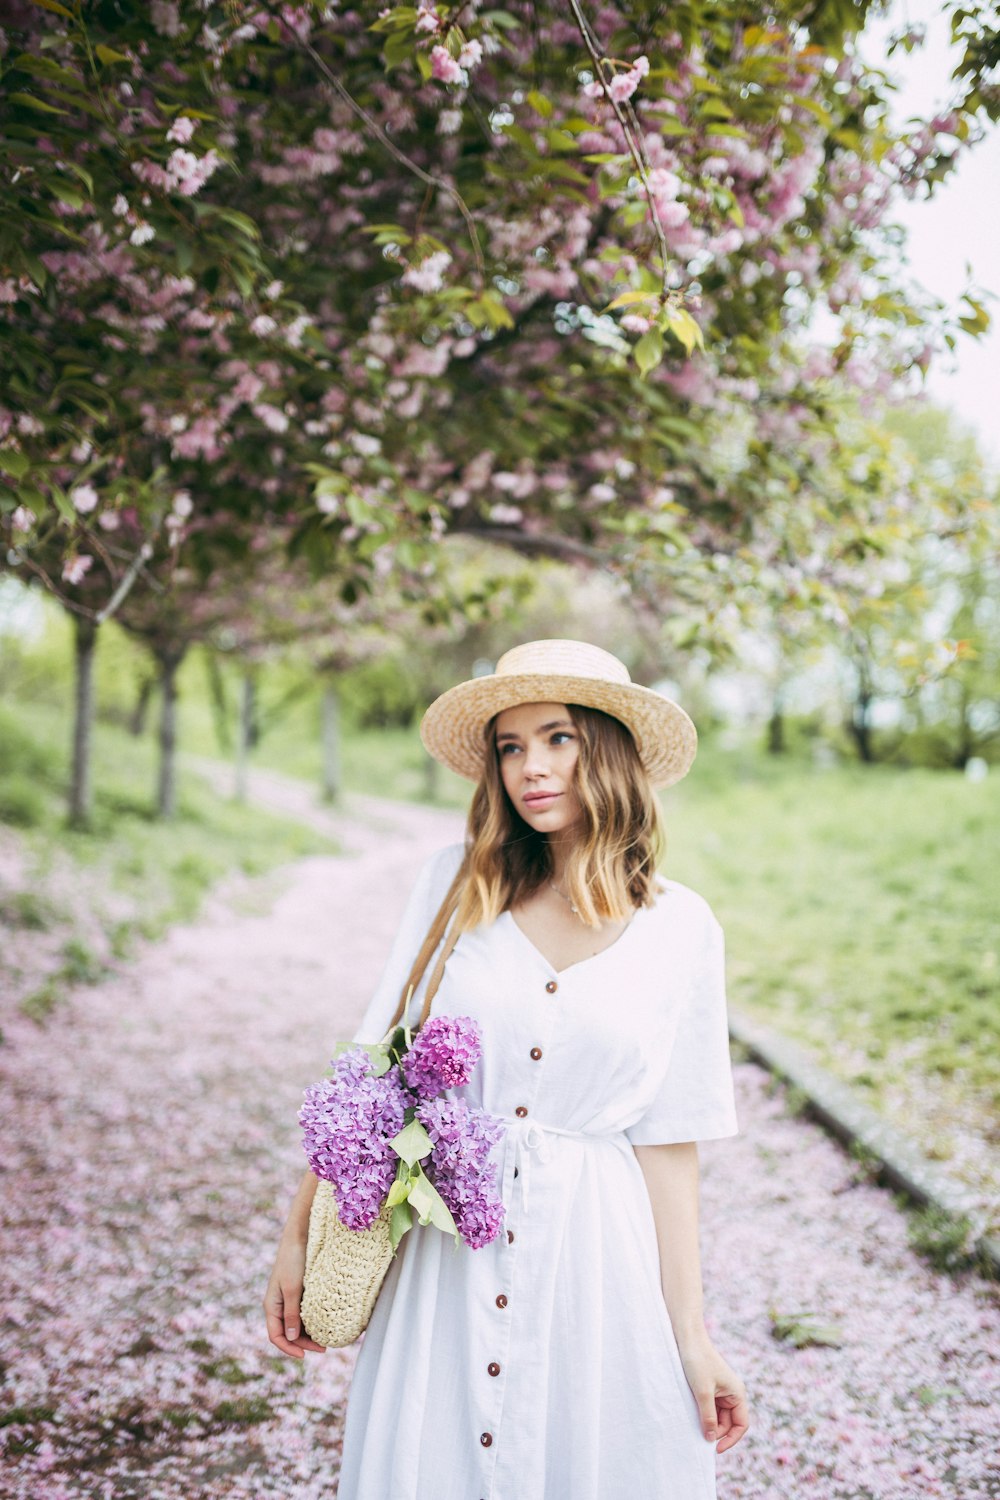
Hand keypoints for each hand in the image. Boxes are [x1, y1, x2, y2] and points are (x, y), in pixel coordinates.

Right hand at [263, 1235, 327, 1360]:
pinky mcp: (300, 1291)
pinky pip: (305, 1312)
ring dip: (310, 1333)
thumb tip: (292, 1338)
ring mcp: (289, 1298)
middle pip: (289, 1332)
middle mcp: (279, 1304)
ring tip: (327, 1338)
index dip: (289, 1348)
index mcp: (271, 1305)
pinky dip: (313, 1320)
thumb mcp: (293, 1289)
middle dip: (304, 1342)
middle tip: (324, 1348)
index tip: (305, 1355)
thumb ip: (292, 1314)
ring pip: (298, 1323)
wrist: (300, 1235)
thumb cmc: (293, 1260)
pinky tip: (326, 1322)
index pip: (276, 1336)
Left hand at [677, 1336, 748, 1453]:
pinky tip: (693, 1415)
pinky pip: (711, 1407)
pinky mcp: (711, 1387)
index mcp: (737, 1393)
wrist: (687, 1338)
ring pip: (719, 1416)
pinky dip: (704, 1413)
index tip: (715, 1449)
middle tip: (700, 1437)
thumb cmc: (697, 1361)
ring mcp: (722, 1391)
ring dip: (709, 1422)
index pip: (741, 1425)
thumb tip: (711, 1439)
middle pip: (729, 1423)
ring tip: (695, 1424)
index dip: (731, 1439)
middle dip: (717, 1431)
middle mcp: (733, 1393)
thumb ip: (708, 1416)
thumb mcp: (703, 1392)